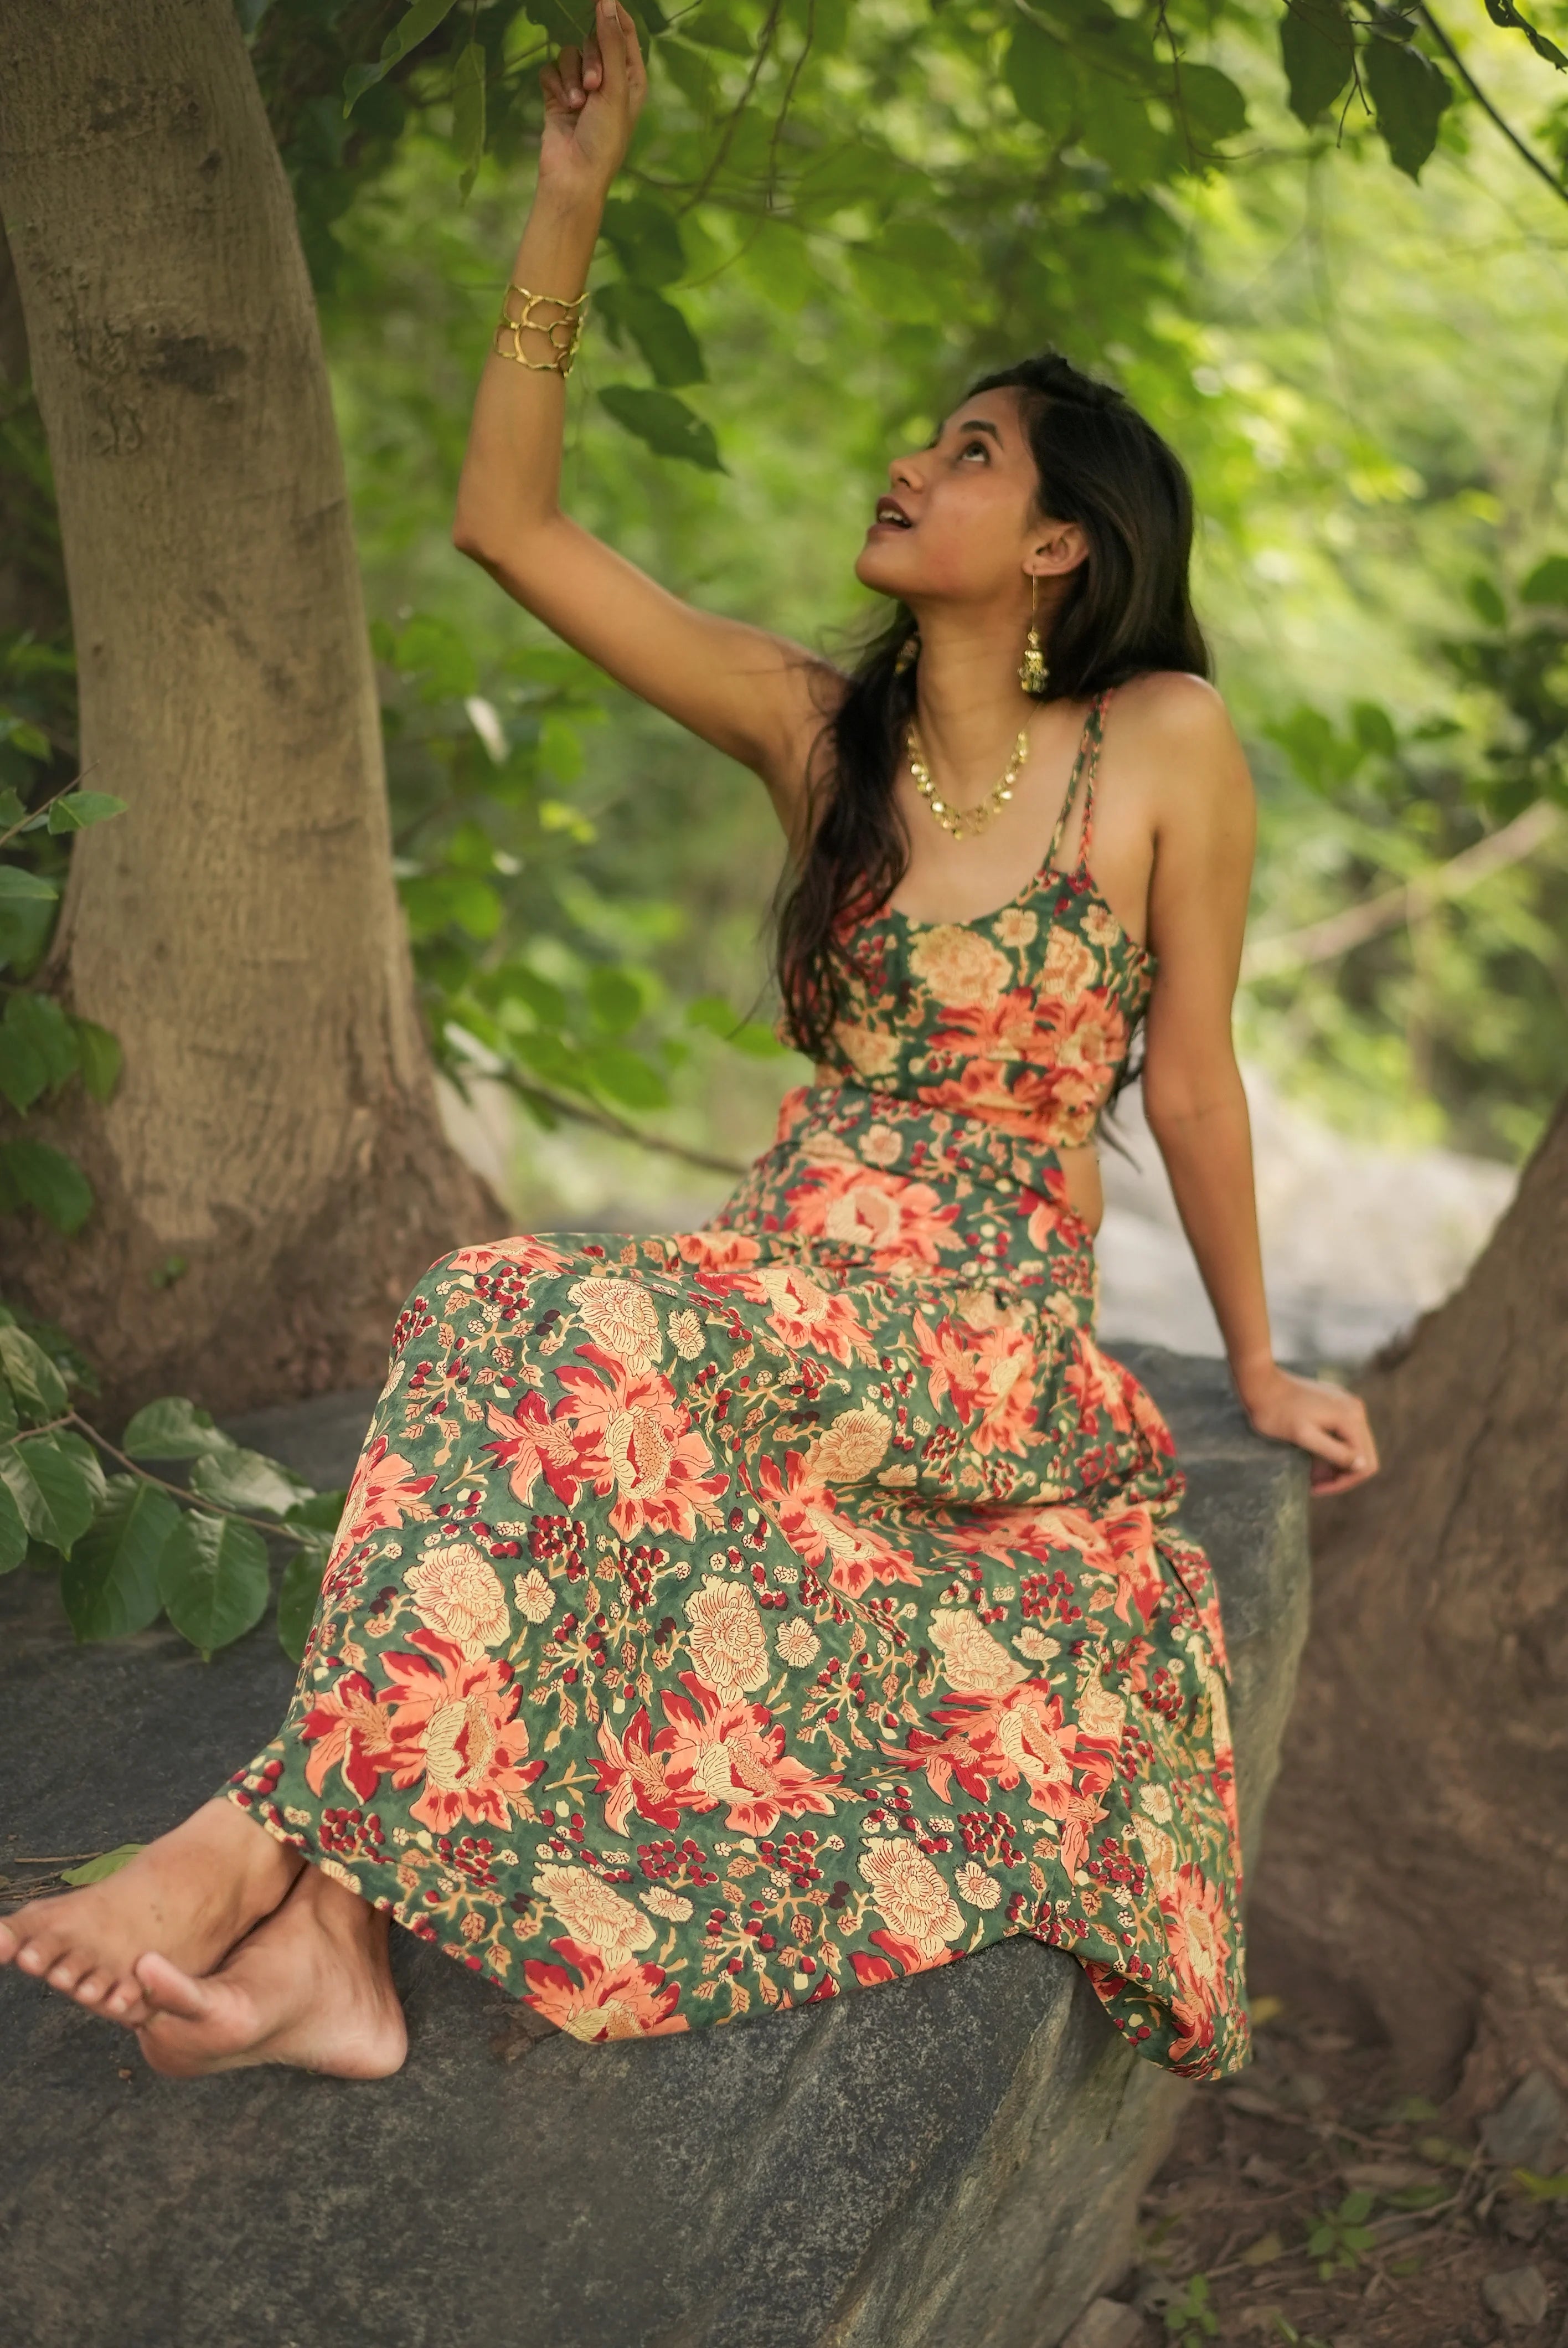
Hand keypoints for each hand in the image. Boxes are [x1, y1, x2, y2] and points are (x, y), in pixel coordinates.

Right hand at [539, 0, 646, 200]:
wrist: (574, 175)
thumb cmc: (604, 138)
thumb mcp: (615, 88)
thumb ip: (611, 43)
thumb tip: (607, 1)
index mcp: (631, 77)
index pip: (625, 32)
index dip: (613, 13)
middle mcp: (608, 78)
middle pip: (592, 40)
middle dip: (590, 60)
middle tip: (594, 86)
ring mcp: (581, 86)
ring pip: (569, 54)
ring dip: (572, 78)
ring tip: (578, 105)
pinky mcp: (558, 93)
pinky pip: (551, 70)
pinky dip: (556, 86)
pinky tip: (563, 107)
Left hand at [1234, 1360, 1379, 1496]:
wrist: (1260, 1383)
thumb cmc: (1277, 1412)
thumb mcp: (1304, 1436)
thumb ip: (1334, 1451)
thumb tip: (1362, 1466)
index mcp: (1351, 1418)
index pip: (1365, 1463)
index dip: (1344, 1482)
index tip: (1317, 1488)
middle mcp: (1355, 1409)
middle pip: (1362, 1455)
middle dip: (1340, 1475)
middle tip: (1313, 1484)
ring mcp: (1346, 1405)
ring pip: (1352, 1446)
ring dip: (1334, 1464)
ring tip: (1309, 1474)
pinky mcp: (1335, 1405)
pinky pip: (1342, 1434)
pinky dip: (1330, 1449)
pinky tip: (1310, 1457)